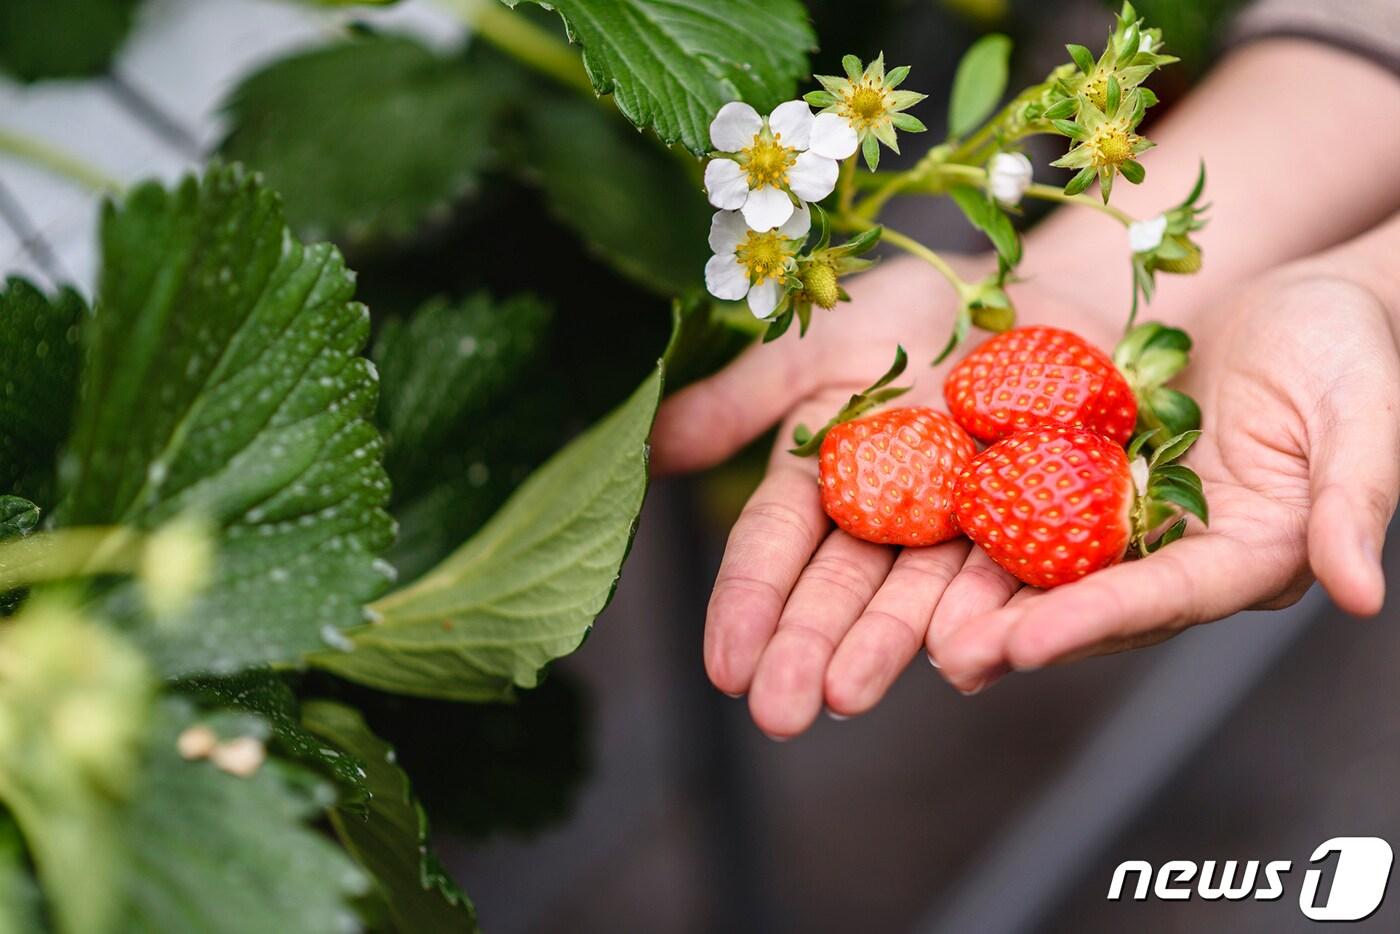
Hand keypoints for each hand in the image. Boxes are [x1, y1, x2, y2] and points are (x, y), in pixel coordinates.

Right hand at [652, 259, 1111, 736]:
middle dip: (806, 649)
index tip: (723, 668)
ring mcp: (961, 523)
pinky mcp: (1038, 518)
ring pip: (917, 593)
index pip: (775, 547)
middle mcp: (887, 514)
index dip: (747, 604)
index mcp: (824, 475)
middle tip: (777, 714)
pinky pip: (1012, 566)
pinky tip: (963, 655)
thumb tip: (647, 449)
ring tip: (846, 698)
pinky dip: (987, 609)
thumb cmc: (915, 302)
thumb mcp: (815, 344)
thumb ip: (741, 400)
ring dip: (882, 648)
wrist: (1035, 282)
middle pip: (839, 588)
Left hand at [931, 272, 1399, 692]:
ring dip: (992, 600)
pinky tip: (926, 545)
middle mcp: (1185, 548)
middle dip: (1024, 633)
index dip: (1099, 619)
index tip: (1026, 645)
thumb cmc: (1352, 347)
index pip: (1171, 596)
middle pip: (1099, 601)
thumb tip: (1362, 596)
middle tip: (951, 659)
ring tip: (923, 634)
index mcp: (1253, 552)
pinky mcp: (1094, 473)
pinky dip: (986, 528)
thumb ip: (1354, 501)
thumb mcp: (1364, 413)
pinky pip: (1034, 503)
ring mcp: (1134, 513)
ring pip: (1055, 566)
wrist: (1302, 298)